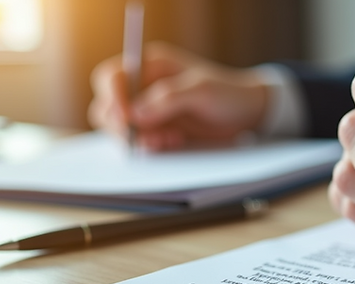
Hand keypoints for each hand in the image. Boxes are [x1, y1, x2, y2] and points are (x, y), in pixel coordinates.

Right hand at [88, 41, 270, 149]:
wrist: (246, 113)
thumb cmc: (227, 92)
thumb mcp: (201, 91)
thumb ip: (167, 99)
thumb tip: (135, 113)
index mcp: (149, 65)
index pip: (112, 77)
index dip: (112, 97)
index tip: (125, 117)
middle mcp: (143, 86)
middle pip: (107, 106)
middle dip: (122, 125)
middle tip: (146, 138)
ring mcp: (147, 110)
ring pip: (120, 128)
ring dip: (138, 138)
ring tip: (169, 139)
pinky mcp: (156, 129)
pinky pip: (139, 141)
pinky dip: (150, 146)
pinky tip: (174, 142)